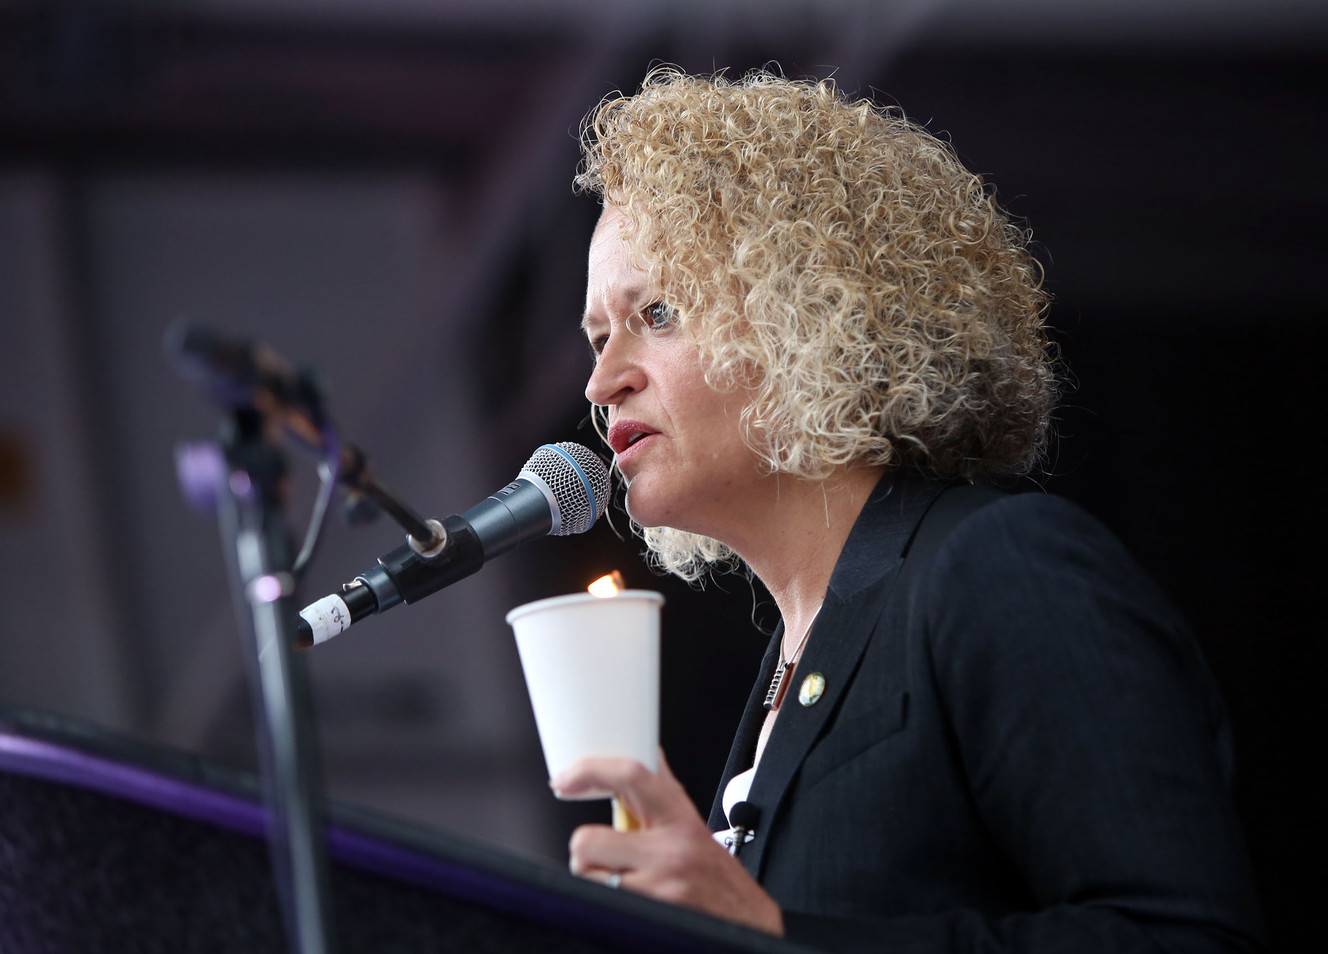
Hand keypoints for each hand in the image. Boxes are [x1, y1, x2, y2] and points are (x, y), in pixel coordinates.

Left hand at [553, 751, 784, 935]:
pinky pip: (602, 904)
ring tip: (624, 883)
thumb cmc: (718, 877)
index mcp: (680, 818)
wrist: (750, 925)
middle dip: (586, 854)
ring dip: (596, 883)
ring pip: (588, 877)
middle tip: (605, 859)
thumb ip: (663, 791)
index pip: (631, 775)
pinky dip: (607, 905)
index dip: (590, 772)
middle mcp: (671, 849)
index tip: (565, 780)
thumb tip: (643, 750)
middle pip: (587, 840)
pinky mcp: (653, 915)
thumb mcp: (693, 826)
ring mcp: (661, 886)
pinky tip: (632, 903)